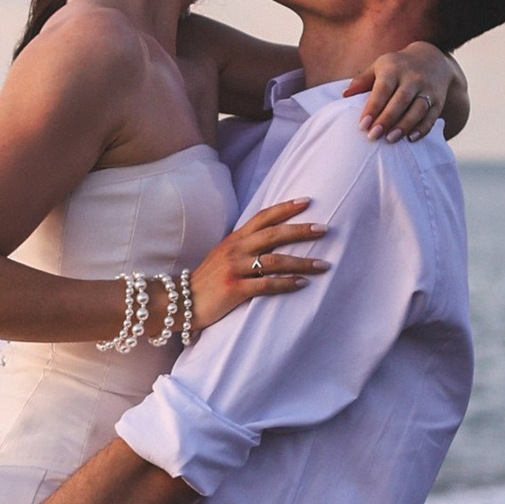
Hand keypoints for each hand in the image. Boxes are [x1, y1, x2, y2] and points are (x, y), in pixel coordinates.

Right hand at [186, 196, 326, 333]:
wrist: (180, 302)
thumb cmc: (207, 281)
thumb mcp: (222, 256)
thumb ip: (243, 246)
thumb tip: (270, 240)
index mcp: (234, 239)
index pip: (262, 217)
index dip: (285, 208)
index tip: (307, 201)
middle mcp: (236, 250)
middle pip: (274, 234)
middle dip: (301, 231)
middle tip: (324, 229)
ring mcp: (235, 268)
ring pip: (275, 260)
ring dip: (302, 262)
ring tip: (323, 264)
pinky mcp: (235, 288)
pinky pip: (267, 284)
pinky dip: (287, 283)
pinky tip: (302, 283)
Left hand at [347, 44, 448, 139]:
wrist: (432, 60)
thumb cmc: (397, 66)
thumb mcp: (379, 66)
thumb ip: (362, 80)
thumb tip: (345, 94)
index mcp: (394, 69)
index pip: (383, 89)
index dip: (373, 107)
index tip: (363, 125)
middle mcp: (413, 78)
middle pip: (400, 100)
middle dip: (387, 119)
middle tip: (373, 136)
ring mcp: (427, 89)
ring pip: (418, 109)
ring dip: (404, 126)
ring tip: (390, 139)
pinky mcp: (438, 100)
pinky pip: (431, 116)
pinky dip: (422, 128)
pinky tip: (411, 138)